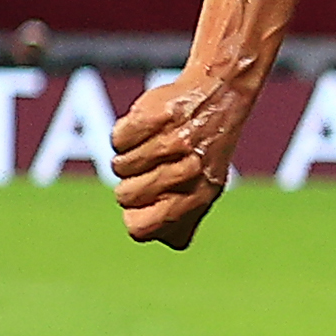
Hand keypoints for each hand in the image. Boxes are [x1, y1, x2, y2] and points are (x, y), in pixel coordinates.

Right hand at [110, 71, 254, 249]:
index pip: (141, 228)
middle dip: (131, 182)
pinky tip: (150, 127)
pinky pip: (118, 138)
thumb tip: (164, 239)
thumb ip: (182, 219)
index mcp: (200, 197)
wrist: (217, 97)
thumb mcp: (203, 189)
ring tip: (156, 143)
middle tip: (155, 166)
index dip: (135, 215)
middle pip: (125, 196)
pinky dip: (126, 133)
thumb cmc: (203, 149)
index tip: (148, 200)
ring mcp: (174, 143)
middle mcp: (190, 172)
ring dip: (129, 156)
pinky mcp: (157, 116)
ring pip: (120, 166)